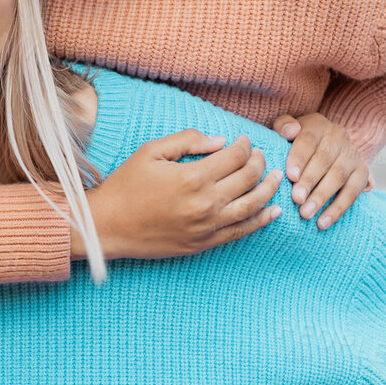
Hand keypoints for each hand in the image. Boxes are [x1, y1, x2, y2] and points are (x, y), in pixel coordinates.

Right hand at [73, 130, 283, 259]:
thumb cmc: (126, 186)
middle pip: (249, 178)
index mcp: (193, 177)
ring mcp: (207, 226)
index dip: (245, 145)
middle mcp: (206, 203)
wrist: (108, 226)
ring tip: (277, 177)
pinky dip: (261, 220)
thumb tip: (221, 141)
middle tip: (260, 155)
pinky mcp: (204, 243)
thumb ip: (188, 141)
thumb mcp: (151, 152)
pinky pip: (242, 231)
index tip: (244, 140)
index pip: (235, 156)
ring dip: (269, 189)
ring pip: (253, 205)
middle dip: (259, 162)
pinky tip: (273, 211)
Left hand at [270, 113, 368, 229]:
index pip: (308, 140)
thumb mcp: (285, 130)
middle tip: (296, 200)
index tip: (290, 176)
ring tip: (306, 214)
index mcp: (317, 124)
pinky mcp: (363, 172)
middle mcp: (338, 136)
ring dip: (322, 197)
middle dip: (309, 182)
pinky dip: (337, 209)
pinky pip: (352, 192)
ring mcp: (353, 154)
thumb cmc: (295, 142)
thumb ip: (283, 126)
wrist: (324, 148)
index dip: (299, 158)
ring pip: (339, 177)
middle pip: (324, 160)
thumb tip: (291, 130)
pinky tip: (323, 223)